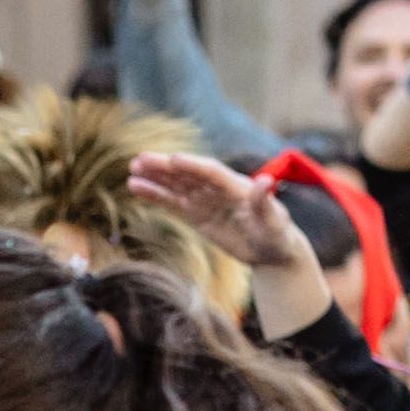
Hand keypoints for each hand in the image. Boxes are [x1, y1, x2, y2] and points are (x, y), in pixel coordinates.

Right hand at [121, 150, 325, 339]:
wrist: (271, 250)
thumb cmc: (277, 235)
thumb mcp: (275, 222)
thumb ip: (265, 203)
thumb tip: (266, 181)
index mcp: (237, 186)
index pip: (211, 172)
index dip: (193, 166)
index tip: (173, 160)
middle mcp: (217, 189)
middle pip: (188, 174)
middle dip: (165, 167)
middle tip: (140, 160)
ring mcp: (205, 200)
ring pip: (176, 185)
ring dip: (155, 177)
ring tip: (132, 170)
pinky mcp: (196, 213)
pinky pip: (172, 202)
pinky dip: (155, 195)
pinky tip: (136, 188)